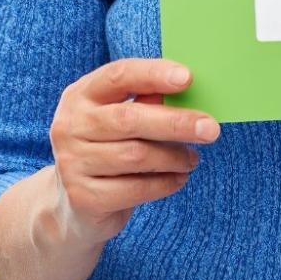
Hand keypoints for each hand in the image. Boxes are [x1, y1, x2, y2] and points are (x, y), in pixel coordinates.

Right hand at [49, 58, 219, 244]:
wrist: (75, 205)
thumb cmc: (109, 150)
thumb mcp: (120, 120)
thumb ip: (146, 102)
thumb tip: (187, 89)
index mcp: (81, 95)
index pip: (118, 75)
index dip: (153, 74)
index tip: (188, 78)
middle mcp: (70, 125)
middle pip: (129, 119)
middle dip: (175, 122)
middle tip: (210, 129)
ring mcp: (72, 162)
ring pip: (136, 156)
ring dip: (173, 157)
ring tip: (192, 159)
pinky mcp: (83, 197)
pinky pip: (135, 189)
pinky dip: (165, 183)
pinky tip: (178, 179)